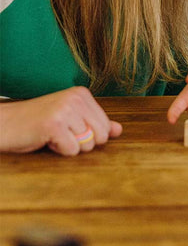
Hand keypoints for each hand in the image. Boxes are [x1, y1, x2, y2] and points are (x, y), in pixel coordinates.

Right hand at [0, 87, 121, 155]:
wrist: (6, 123)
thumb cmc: (38, 122)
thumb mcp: (71, 119)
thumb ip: (95, 123)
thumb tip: (119, 130)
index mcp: (82, 94)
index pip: (105, 126)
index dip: (89, 135)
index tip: (69, 128)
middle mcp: (76, 98)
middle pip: (100, 136)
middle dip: (83, 143)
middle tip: (62, 134)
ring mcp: (65, 110)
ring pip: (86, 145)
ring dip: (68, 146)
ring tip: (52, 135)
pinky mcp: (54, 124)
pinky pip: (72, 150)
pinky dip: (59, 151)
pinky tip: (46, 139)